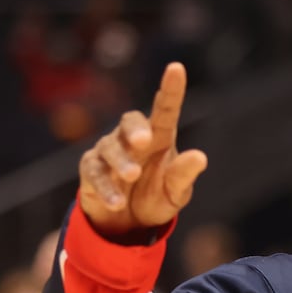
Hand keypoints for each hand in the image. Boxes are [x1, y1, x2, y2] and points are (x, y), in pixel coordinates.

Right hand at [78, 63, 208, 238]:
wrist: (127, 224)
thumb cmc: (155, 197)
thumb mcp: (176, 193)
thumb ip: (184, 176)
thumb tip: (200, 157)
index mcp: (159, 137)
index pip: (165, 109)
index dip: (171, 89)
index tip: (176, 68)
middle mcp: (132, 139)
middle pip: (130, 121)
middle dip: (136, 129)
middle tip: (144, 140)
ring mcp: (109, 152)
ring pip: (110, 148)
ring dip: (121, 162)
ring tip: (132, 176)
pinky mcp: (90, 170)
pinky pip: (94, 173)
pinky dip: (106, 187)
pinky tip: (117, 202)